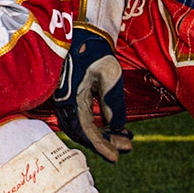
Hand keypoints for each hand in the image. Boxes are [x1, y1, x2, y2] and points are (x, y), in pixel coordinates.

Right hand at [54, 27, 131, 162]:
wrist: (82, 36)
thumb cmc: (95, 52)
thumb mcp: (109, 73)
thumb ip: (112, 100)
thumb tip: (115, 125)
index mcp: (72, 98)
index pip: (85, 130)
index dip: (100, 145)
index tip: (116, 157)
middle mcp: (66, 103)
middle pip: (83, 133)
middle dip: (105, 143)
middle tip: (126, 148)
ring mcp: (68, 101)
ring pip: (83, 127)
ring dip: (103, 136)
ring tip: (124, 140)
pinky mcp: (73, 98)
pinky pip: (84, 118)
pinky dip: (98, 126)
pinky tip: (114, 127)